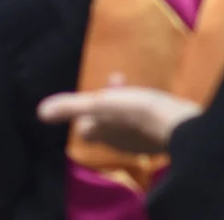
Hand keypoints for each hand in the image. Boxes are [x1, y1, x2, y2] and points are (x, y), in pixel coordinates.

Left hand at [36, 84, 201, 155]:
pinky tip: (153, 101)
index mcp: (103, 134)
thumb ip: (71, 107)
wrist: (182, 126)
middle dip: (107, 103)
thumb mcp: (101, 103)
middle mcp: (120, 143)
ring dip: (126, 105)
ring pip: (127, 124)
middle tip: (118, 80)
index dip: (85, 113)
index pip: (85, 129)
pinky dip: (145, 112)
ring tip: (135, 88)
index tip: (96, 93)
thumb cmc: (137, 112)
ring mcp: (142, 142)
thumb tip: (40, 113)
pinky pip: (147, 125)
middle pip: (106, 125)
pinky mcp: (162, 138)